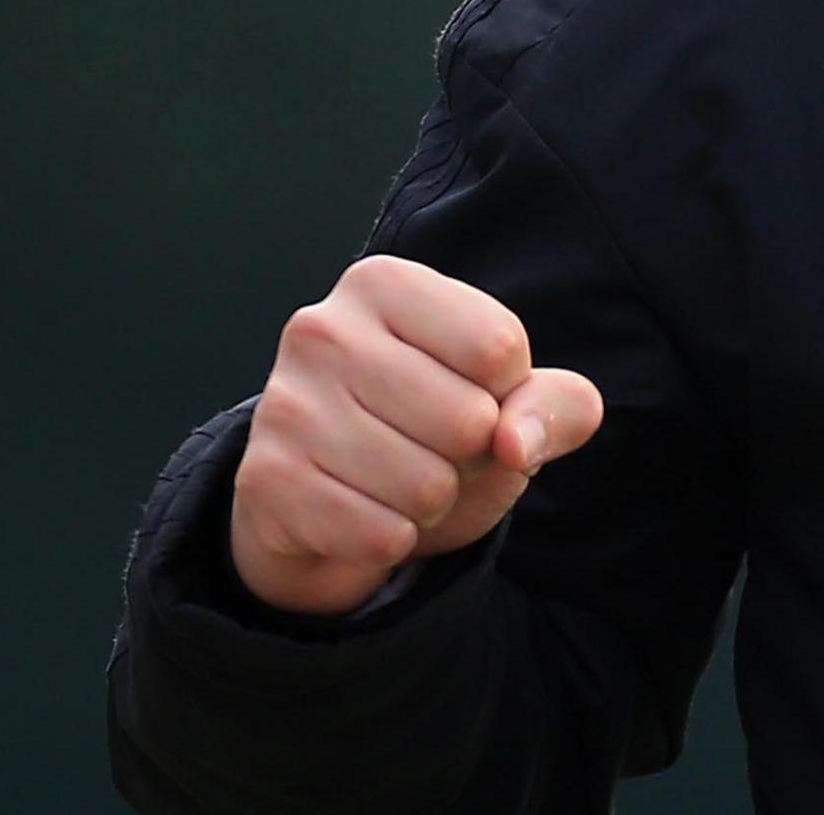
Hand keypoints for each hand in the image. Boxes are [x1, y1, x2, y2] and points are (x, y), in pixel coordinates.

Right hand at [225, 253, 606, 615]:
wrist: (325, 498)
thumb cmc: (431, 430)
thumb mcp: (508, 403)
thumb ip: (555, 406)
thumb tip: (515, 441)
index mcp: (385, 283)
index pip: (500, 348)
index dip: (506, 395)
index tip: (467, 395)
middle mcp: (323, 328)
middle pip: (469, 419)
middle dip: (471, 456)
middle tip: (429, 449)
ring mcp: (286, 402)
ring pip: (428, 485)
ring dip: (432, 503)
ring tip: (397, 480)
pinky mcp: (268, 478)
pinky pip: (382, 534)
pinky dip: (393, 540)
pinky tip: (363, 512)